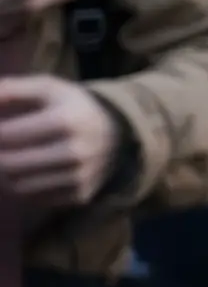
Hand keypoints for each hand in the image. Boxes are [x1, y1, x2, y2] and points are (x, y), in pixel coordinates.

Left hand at [0, 76, 124, 208]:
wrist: (116, 134)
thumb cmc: (71, 108)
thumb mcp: (48, 88)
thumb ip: (13, 90)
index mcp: (68, 120)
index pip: (8, 134)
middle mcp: (78, 151)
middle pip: (10, 164)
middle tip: (0, 149)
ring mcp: (81, 176)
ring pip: (19, 185)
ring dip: (5, 175)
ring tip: (8, 160)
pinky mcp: (81, 195)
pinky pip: (36, 198)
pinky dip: (24, 188)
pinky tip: (27, 173)